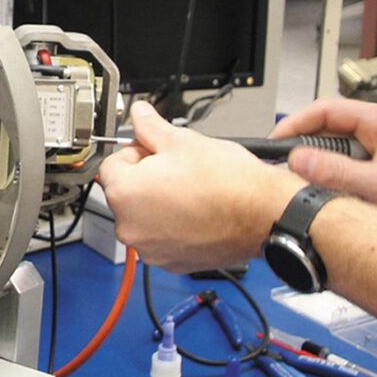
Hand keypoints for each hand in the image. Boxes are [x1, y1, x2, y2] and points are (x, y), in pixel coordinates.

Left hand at [99, 102, 302, 273]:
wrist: (264, 215)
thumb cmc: (228, 183)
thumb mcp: (183, 141)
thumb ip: (150, 127)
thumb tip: (139, 114)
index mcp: (125, 194)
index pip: (112, 164)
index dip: (137, 152)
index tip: (157, 151)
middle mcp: (130, 227)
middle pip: (126, 192)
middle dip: (146, 178)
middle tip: (178, 169)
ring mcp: (150, 249)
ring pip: (143, 216)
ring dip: (159, 202)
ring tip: (191, 190)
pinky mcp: (171, 262)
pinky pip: (161, 237)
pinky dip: (173, 225)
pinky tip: (196, 211)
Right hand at [270, 98, 376, 225]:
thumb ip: (337, 175)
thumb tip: (298, 162)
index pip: (326, 110)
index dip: (295, 125)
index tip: (275, 144)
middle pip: (330, 129)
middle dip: (307, 150)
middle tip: (288, 172)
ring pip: (341, 150)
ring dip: (325, 168)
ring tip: (313, 187)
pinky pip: (354, 164)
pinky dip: (341, 179)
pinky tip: (338, 196)